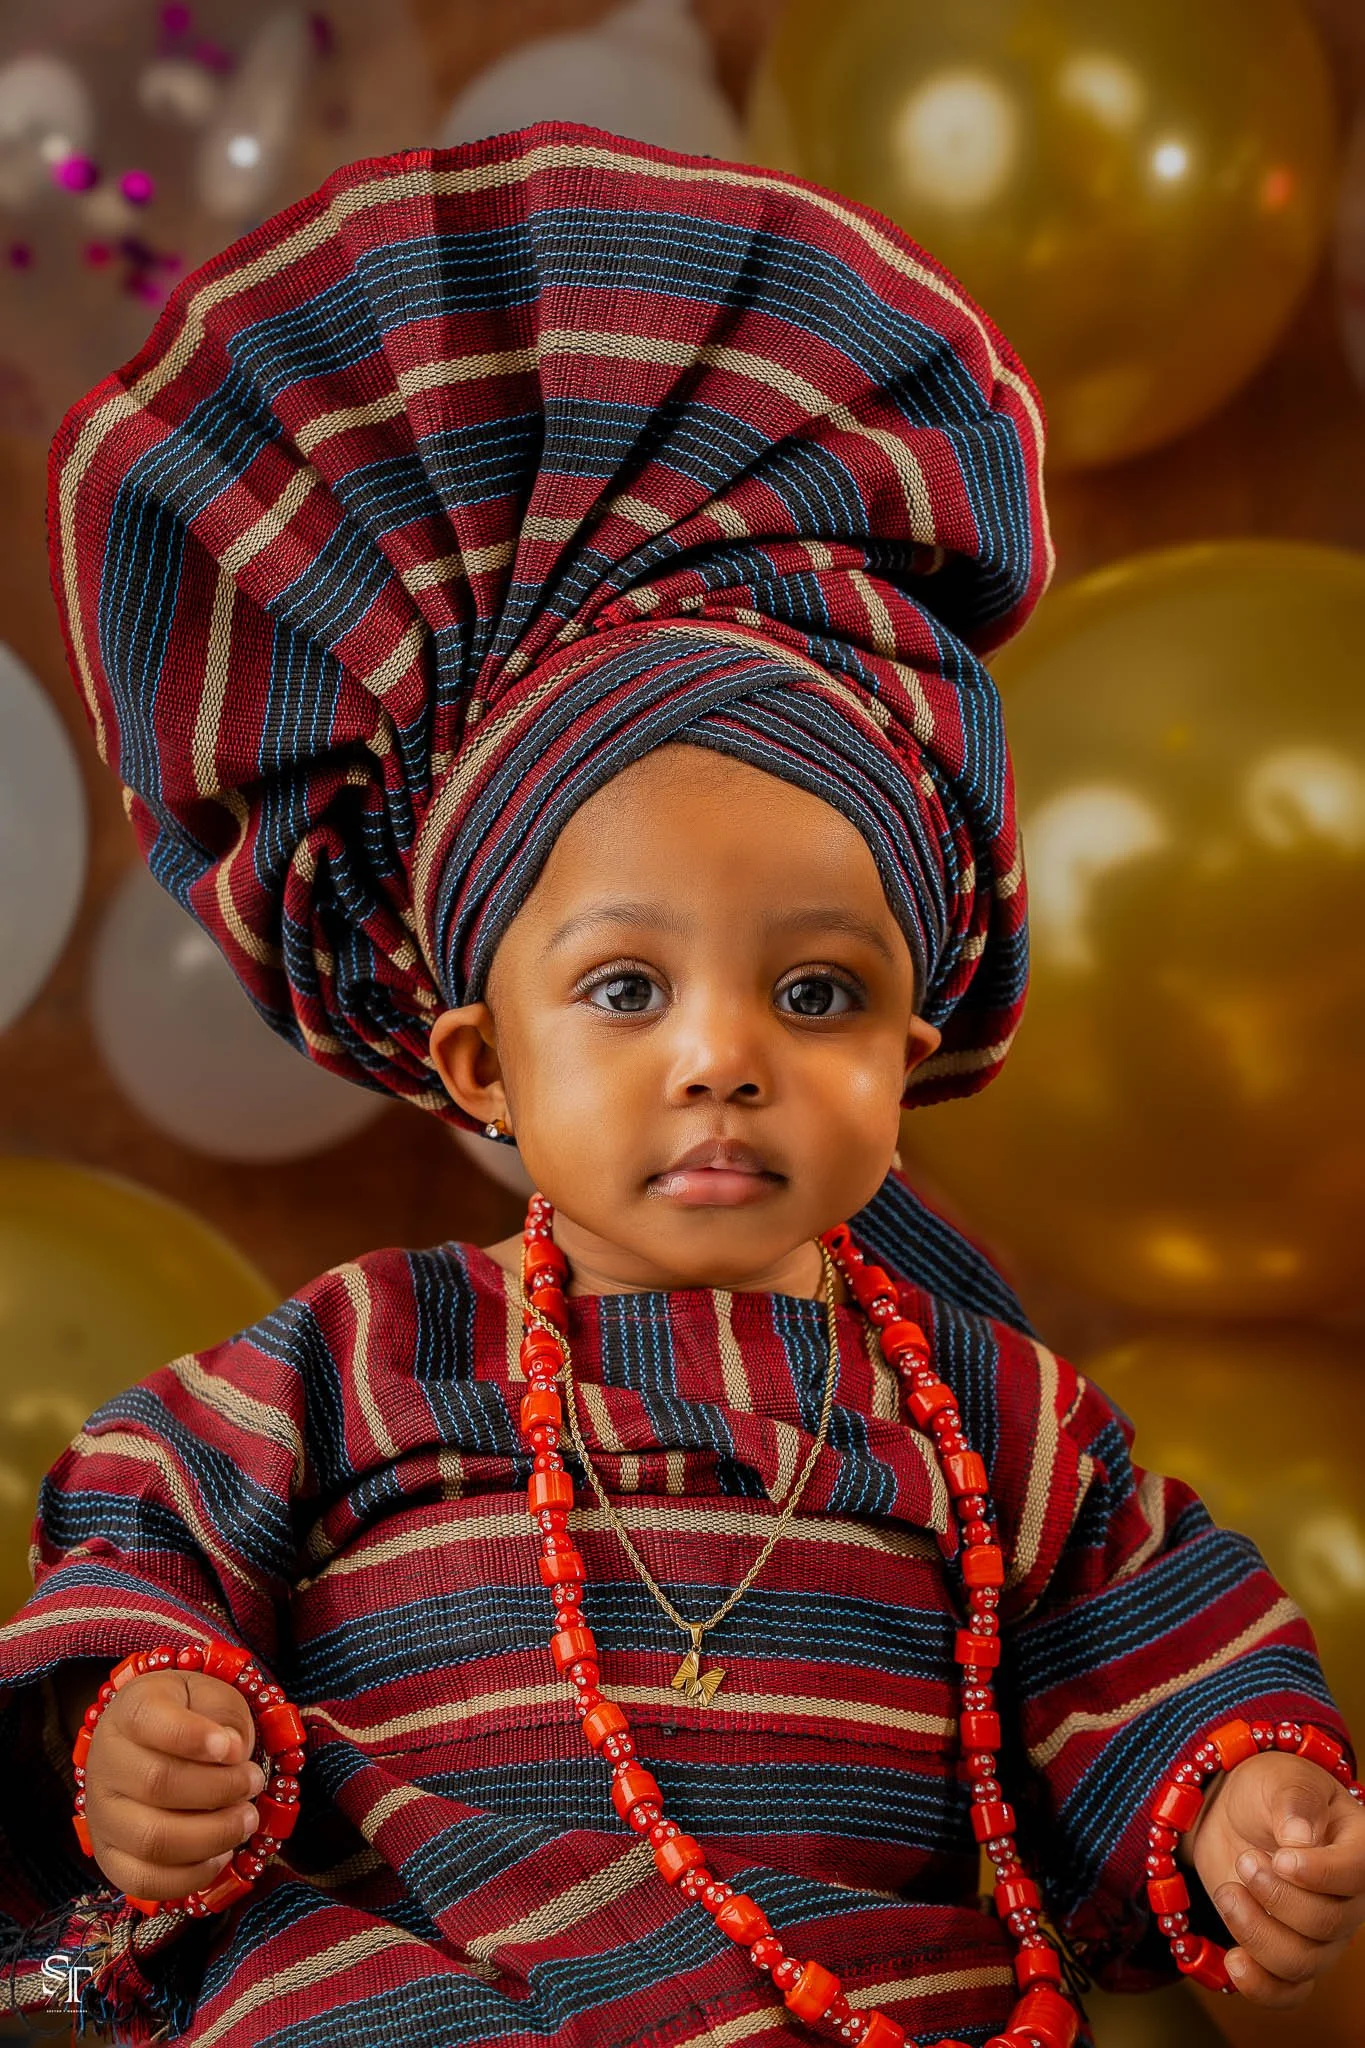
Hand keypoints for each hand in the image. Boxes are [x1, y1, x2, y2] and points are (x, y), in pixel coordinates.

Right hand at [83, 1668, 266, 1901]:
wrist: (153, 1743)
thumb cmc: (190, 1716)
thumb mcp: (212, 1696)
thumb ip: (225, 1715)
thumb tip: (233, 1752)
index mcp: (130, 1711)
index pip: (149, 1720)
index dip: (193, 1736)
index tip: (232, 1748)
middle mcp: (105, 1763)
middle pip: (157, 1784)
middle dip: (219, 1789)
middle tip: (254, 1782)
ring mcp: (102, 1815)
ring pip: (151, 1840)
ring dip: (212, 1835)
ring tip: (246, 1820)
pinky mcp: (110, 1858)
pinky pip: (145, 1881)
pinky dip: (192, 1875)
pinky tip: (221, 1853)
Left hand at [1185, 1750, 1364, 2006]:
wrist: (1235, 1813)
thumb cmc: (1267, 1791)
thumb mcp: (1278, 1778)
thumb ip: (1292, 1802)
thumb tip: (1300, 1837)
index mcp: (1356, 1847)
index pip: (1355, 1874)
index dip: (1320, 1874)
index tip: (1281, 1858)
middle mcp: (1348, 1898)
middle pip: (1327, 1924)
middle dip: (1276, 1897)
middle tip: (1244, 1861)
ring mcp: (1322, 1933)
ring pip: (1303, 1961)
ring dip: (1256, 1932)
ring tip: (1228, 1891)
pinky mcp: (1290, 1952)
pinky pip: (1288, 1992)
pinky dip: (1260, 1986)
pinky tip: (1234, 1961)